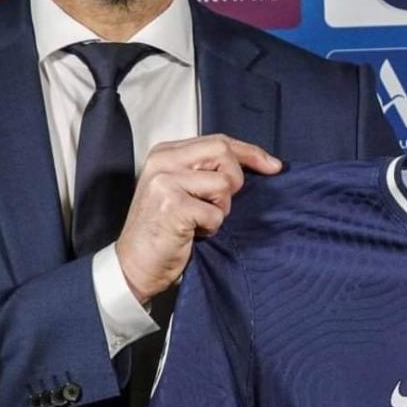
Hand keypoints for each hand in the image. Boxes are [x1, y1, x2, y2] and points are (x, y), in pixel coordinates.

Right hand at [116, 135, 281, 301]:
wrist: (133, 266)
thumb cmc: (163, 231)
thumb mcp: (181, 189)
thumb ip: (206, 171)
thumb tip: (257, 164)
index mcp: (165, 153)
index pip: (218, 140)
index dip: (250, 152)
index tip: (273, 166)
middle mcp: (163, 161)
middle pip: (224, 152)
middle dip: (235, 181)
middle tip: (219, 205)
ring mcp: (166, 182)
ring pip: (224, 184)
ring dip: (220, 210)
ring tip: (197, 221)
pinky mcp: (173, 206)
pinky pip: (216, 214)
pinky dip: (211, 228)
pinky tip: (191, 234)